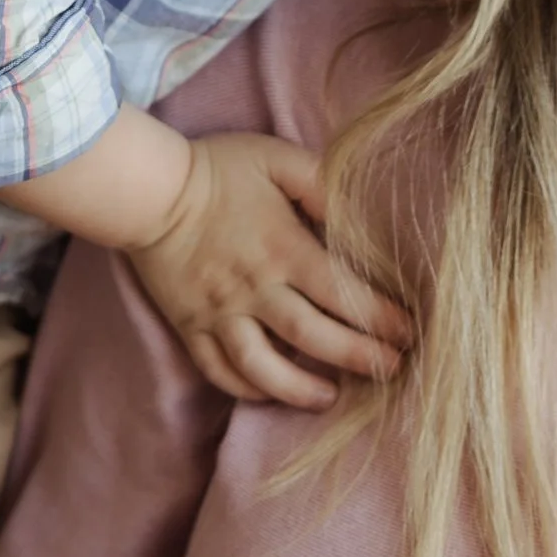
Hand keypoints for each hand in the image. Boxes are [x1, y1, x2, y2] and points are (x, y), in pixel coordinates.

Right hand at [129, 131, 410, 413]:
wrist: (147, 190)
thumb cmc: (218, 168)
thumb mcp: (277, 158)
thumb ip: (322, 183)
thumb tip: (359, 215)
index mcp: (283, 248)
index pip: (342, 293)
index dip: (380, 317)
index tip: (409, 333)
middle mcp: (254, 289)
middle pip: (313, 336)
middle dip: (359, 358)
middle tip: (393, 371)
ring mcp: (219, 313)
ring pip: (263, 367)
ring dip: (300, 389)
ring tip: (331, 399)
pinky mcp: (190, 327)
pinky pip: (218, 370)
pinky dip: (247, 387)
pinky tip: (271, 392)